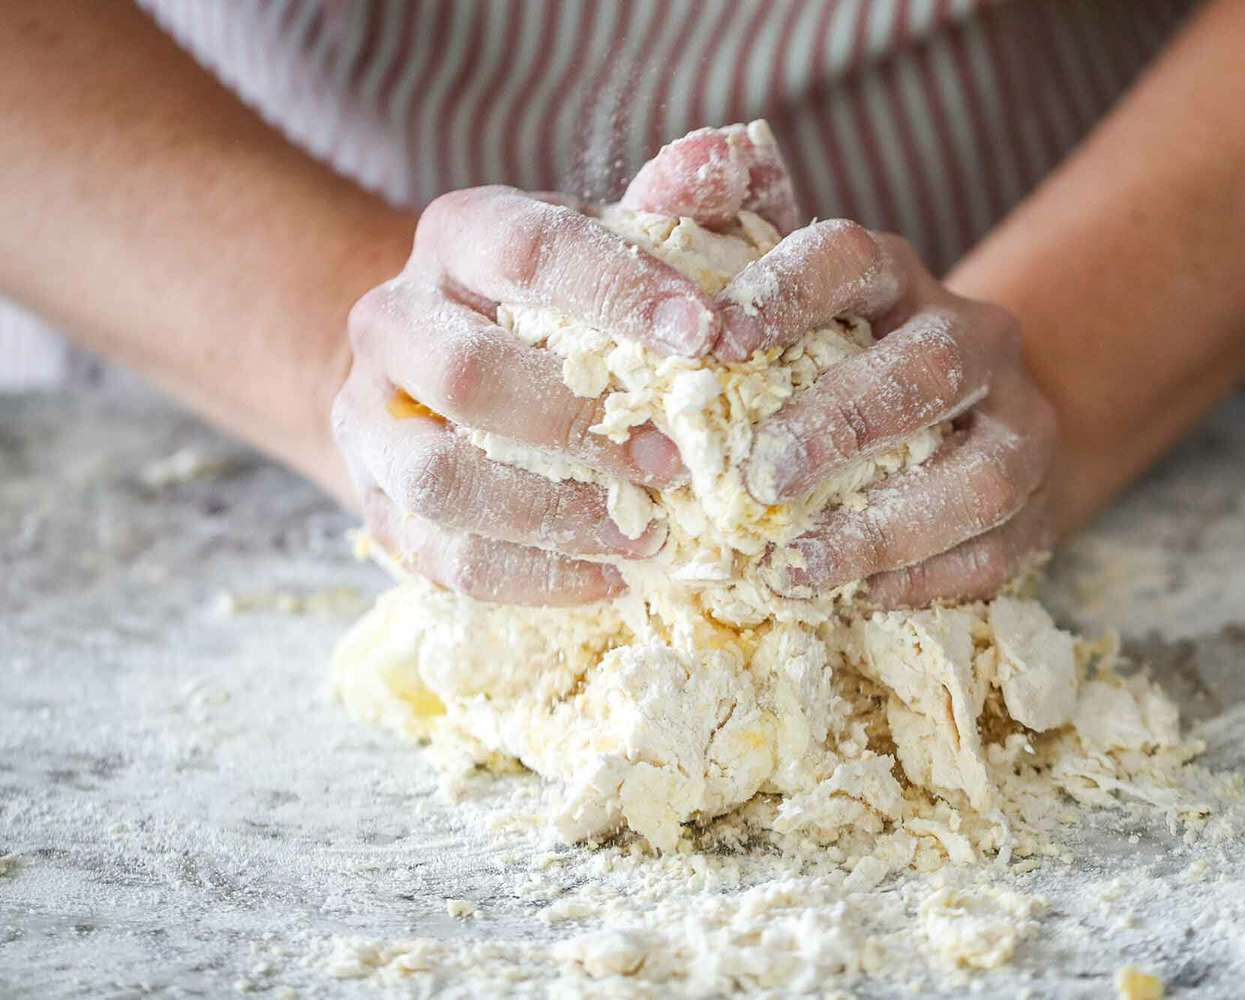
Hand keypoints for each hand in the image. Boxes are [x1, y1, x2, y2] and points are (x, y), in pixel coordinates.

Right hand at [332, 125, 798, 605]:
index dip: (622, 292)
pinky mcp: (373, 502)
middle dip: (580, 425)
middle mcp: (395, 318)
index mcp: (461, 236)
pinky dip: (528, 578)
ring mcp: (370, 418)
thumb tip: (732, 154)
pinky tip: (609, 581)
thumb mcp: (619, 240)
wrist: (451, 370)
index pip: (533, 251)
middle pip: (468, 375)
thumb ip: (675, 205)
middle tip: (679, 461)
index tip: (713, 334)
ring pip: (440, 480)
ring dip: (552, 516)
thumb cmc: (570, 304)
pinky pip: (438, 556)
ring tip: (649, 539)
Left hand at [721, 224, 1056, 607]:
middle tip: (760, 477)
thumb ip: (718, 232)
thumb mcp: (770, 302)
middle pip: (928, 365)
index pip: (851, 258)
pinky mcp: (1037, 508)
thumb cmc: (826, 368)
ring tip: (796, 567)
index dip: (786, 292)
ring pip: (979, 475)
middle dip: (842, 423)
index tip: (717, 340)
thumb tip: (685, 169)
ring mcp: (1016, 424)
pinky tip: (851, 600)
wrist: (959, 427)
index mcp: (895, 278)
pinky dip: (921, 581)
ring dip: (883, 529)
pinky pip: (995, 551)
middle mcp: (971, 337)